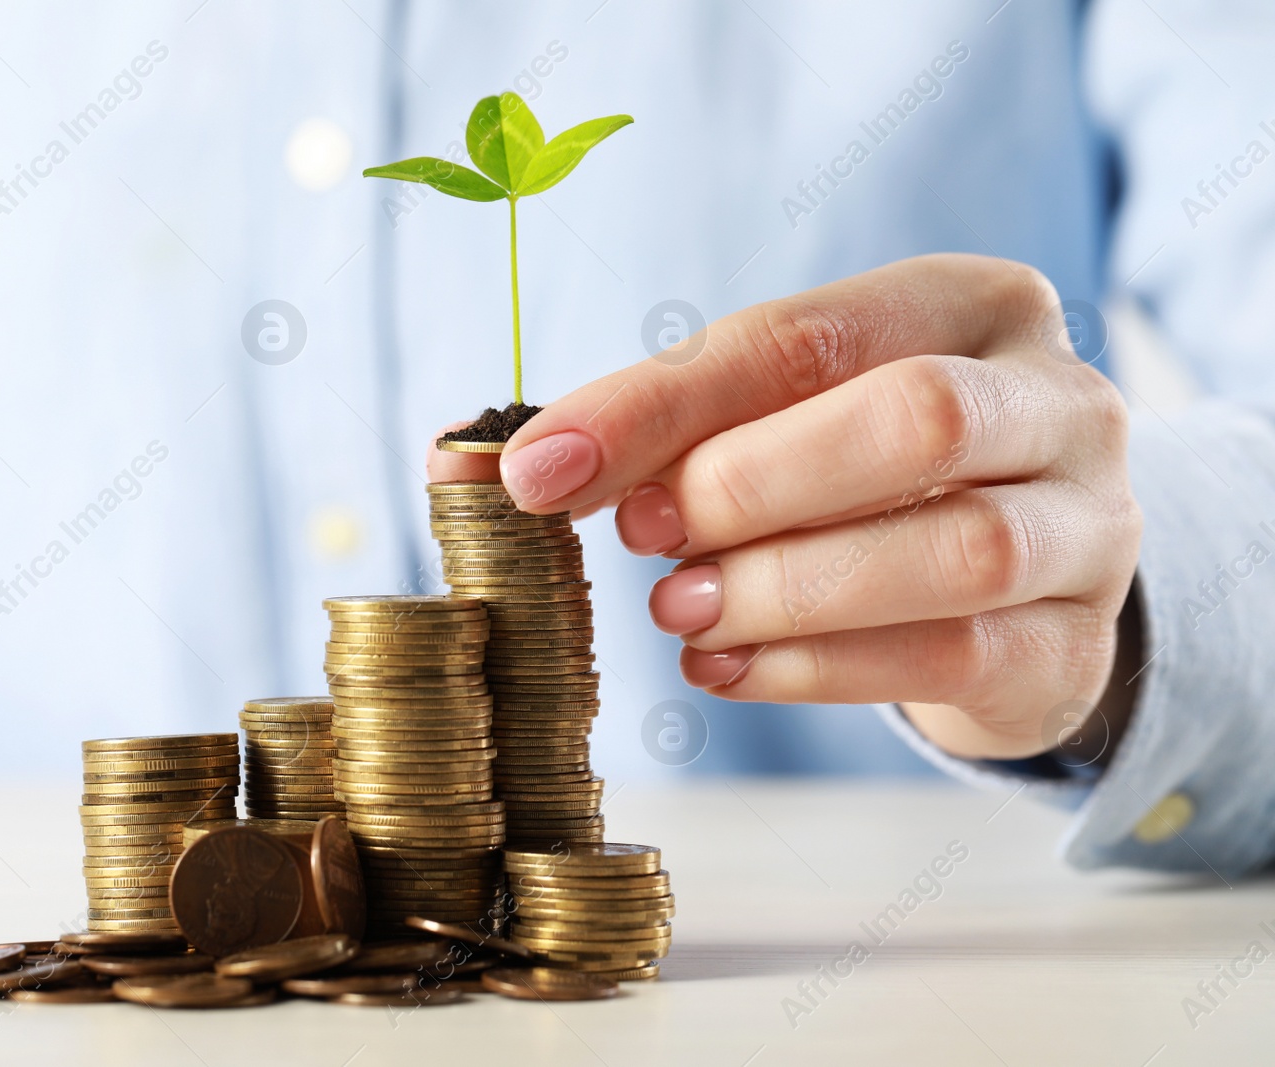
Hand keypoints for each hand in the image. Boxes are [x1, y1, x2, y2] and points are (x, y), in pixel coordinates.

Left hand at [488, 254, 1142, 760]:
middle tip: (645, 535)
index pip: (809, 336)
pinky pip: (954, 656)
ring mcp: (1089, 528)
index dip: (661, 403)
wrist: (1019, 586)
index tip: (543, 467)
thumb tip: (521, 465)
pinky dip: (817, 668)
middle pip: (915, 417)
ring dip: (785, 586)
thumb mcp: (787, 419)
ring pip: (952, 548)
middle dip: (752, 481)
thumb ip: (674, 426)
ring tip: (678, 609)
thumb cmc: (876, 477)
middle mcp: (1059, 402)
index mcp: (975, 305)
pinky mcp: (1074, 648)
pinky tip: (726, 666)